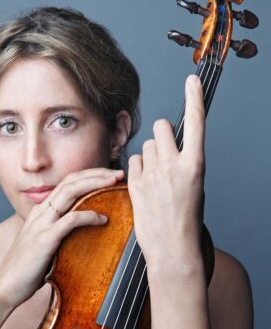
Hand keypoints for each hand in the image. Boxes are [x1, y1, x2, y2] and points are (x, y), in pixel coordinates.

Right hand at [0, 167, 124, 310]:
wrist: (4, 288)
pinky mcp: (45, 239)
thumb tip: (79, 232)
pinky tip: (103, 219)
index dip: (89, 175)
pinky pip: (70, 220)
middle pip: (71, 181)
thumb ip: (57, 232)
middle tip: (119, 173)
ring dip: (96, 184)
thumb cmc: (26, 269)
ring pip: (70, 192)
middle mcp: (40, 212)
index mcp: (41, 211)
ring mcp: (41, 224)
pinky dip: (89, 216)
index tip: (109, 176)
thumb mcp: (43, 243)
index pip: (67, 183)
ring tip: (115, 183)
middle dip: (96, 173)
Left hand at [127, 75, 204, 271]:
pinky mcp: (136, 183)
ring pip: (146, 145)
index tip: (193, 81)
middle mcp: (175, 165)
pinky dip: (137, 169)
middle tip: (164, 154)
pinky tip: (144, 185)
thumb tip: (170, 147)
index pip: (196, 123)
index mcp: (196, 164)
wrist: (172, 247)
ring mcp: (153, 174)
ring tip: (155, 178)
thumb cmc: (186, 218)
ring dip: (149, 155)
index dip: (194, 98)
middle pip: (161, 128)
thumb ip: (184, 162)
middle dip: (162, 135)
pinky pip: (133, 161)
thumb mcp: (195, 186)